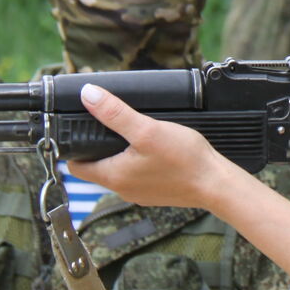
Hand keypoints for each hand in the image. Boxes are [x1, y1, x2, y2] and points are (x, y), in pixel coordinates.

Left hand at [67, 84, 234, 208]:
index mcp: (113, 176)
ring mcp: (139, 194)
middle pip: (96, 168)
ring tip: (132, 135)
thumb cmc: (184, 159)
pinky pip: (137, 177)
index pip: (76, 166)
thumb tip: (88, 95)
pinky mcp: (155, 193)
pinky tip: (153, 151)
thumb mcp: (146, 129)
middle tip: (106, 126)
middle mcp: (122, 189)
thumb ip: (115, 113)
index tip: (78, 130)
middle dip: (97, 147)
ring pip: (118, 172)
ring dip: (119, 155)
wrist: (216, 184)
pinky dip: (138, 163)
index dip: (73, 147)